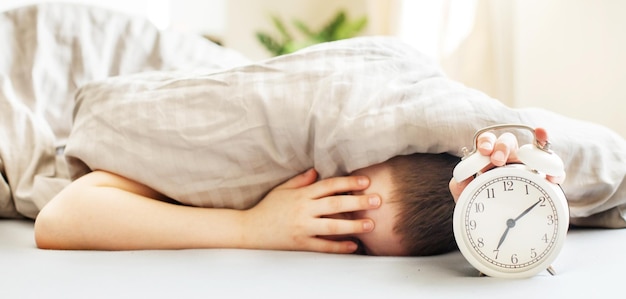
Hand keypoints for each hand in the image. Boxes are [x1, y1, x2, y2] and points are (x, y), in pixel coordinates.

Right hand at [242, 168, 380, 253]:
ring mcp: (302, 228)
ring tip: (370, 224)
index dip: (348, 182)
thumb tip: (317, 171)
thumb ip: (301, 180)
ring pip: (332, 226)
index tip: (365, 181)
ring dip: (353, 225)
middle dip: (358, 202)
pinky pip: (323, 246)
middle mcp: (303, 210)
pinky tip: (353, 246)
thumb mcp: (282, 189)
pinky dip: (339, 247)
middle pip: (335, 204)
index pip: (329, 185)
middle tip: (377, 200)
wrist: (249, 230)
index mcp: (301, 195)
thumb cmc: (267, 208)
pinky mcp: (300, 244)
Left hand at [448, 128, 564, 202]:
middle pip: (508, 141)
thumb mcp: (466, 198)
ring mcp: (526, 167)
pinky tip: (552, 178)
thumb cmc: (479, 208)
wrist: (492, 229)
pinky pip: (552, 170)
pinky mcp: (542, 179)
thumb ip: (460, 185)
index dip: (486, 141)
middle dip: (503, 146)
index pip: (488, 141)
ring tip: (531, 162)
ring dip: (533, 152)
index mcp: (488, 159)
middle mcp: (508, 159)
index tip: (484, 150)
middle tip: (497, 160)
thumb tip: (461, 178)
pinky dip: (555, 170)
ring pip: (534, 151)